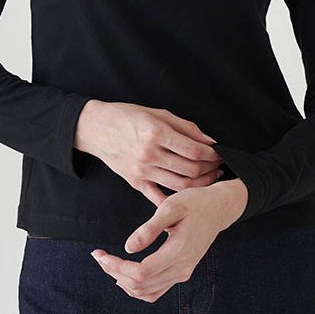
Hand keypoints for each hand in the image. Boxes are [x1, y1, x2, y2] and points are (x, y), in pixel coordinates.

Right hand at [75, 100, 224, 205]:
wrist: (95, 128)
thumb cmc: (126, 117)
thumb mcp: (158, 113)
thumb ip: (186, 127)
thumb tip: (209, 140)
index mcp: (156, 133)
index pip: (194, 150)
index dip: (212, 154)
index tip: (219, 153)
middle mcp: (149, 154)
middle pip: (190, 170)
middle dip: (210, 169)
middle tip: (218, 166)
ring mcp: (142, 171)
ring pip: (180, 185)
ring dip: (200, 184)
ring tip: (209, 178)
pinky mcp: (135, 182)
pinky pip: (159, 198)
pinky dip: (175, 200)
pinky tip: (188, 195)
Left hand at [90, 178, 248, 302]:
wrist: (218, 209)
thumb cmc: (195, 203)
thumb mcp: (171, 207)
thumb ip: (149, 228)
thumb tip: (128, 248)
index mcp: (179, 253)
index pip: (140, 272)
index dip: (116, 266)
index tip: (100, 254)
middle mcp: (182, 269)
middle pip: (140, 285)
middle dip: (114, 272)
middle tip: (98, 255)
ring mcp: (182, 274)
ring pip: (145, 292)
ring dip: (122, 280)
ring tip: (107, 262)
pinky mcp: (181, 274)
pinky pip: (154, 291)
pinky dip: (136, 287)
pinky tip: (123, 274)